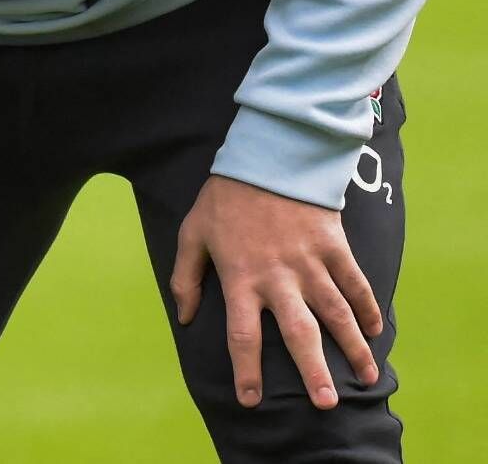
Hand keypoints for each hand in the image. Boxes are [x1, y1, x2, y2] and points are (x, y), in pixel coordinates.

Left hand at [171, 175, 382, 410]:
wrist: (266, 157)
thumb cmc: (224, 198)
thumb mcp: (192, 232)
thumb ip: (185, 277)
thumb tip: (185, 317)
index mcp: (240, 277)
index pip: (242, 334)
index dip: (246, 369)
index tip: (251, 399)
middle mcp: (278, 276)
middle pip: (298, 333)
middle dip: (313, 370)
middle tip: (325, 403)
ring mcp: (310, 262)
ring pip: (336, 313)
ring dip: (353, 347)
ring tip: (366, 376)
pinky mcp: (334, 246)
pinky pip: (355, 283)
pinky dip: (368, 308)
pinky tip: (376, 331)